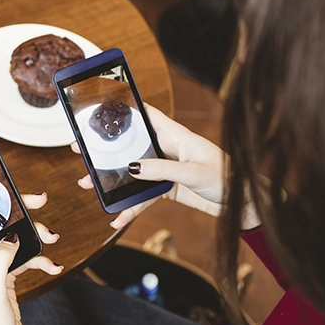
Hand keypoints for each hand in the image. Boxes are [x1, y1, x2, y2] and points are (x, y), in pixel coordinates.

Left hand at [0, 193, 62, 324]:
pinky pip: (24, 257)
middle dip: (20, 212)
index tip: (4, 189)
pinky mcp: (5, 275)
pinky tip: (53, 265)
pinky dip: (40, 259)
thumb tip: (11, 238)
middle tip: (39, 201)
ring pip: (14, 238)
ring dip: (35, 237)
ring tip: (52, 238)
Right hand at [74, 105, 225, 229]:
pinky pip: (142, 196)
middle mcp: (168, 150)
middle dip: (106, 149)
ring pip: (132, 172)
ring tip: (89, 184)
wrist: (243, 205)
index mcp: (176, 136)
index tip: (100, 107)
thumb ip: (161, 169)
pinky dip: (130, 206)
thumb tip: (131, 168)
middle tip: (81, 150)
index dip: (125, 109)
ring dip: (111, 180)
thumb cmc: (227, 179)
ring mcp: (165, 169)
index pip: (146, 114)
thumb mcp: (192, 173)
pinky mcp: (167, 189)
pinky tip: (118, 218)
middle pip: (131, 145)